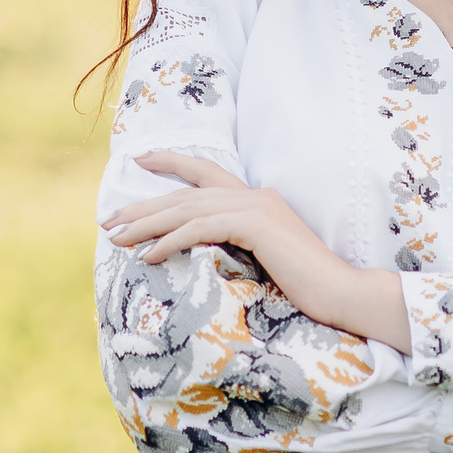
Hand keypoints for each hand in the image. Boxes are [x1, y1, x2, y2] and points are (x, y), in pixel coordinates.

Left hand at [102, 152, 411, 350]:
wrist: (342, 293)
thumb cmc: (307, 286)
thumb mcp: (266, 260)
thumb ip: (239, 246)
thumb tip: (203, 254)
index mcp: (257, 199)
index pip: (206, 172)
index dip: (172, 162)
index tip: (140, 160)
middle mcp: (254, 195)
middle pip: (186, 194)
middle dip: (144, 206)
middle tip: (110, 221)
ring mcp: (256, 207)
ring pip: (187, 210)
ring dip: (147, 225)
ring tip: (117, 239)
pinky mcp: (256, 226)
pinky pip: (201, 229)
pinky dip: (170, 241)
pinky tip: (148, 255)